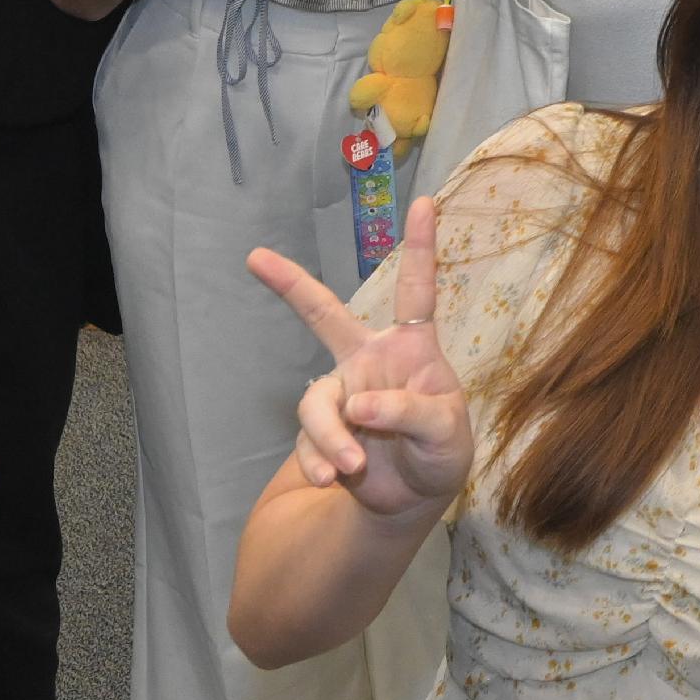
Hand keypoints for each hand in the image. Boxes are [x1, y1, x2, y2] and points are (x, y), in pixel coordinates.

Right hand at [247, 189, 469, 520]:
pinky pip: (309, 443)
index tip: (424, 202)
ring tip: (351, 466)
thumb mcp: (445, 434)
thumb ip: (409, 413)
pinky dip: (320, 462)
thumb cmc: (440, 451)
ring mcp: (340, 394)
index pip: (417, 292)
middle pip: (324, 315)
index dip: (421, 247)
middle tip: (255, 257)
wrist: (413, 497)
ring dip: (329, 437)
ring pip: (316, 403)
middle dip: (291, 285)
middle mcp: (368, 361)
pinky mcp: (321, 433)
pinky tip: (334, 479)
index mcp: (410, 349)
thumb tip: (356, 406)